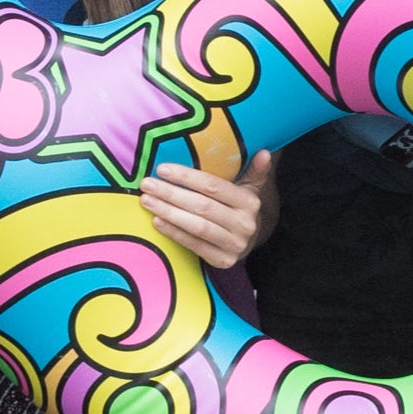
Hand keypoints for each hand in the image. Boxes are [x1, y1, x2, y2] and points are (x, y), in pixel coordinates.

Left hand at [138, 152, 278, 270]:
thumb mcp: (250, 188)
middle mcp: (245, 224)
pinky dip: (174, 233)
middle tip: (147, 184)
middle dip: (171, 194)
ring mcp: (235, 245)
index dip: (187, 177)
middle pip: (202, 206)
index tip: (162, 169)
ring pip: (197, 226)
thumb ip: (255, 171)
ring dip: (168, 212)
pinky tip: (157, 221)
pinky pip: (194, 245)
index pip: (214, 187)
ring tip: (147, 200)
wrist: (247, 242)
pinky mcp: (223, 261)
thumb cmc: (239, 209)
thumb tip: (265, 152)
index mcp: (249, 202)